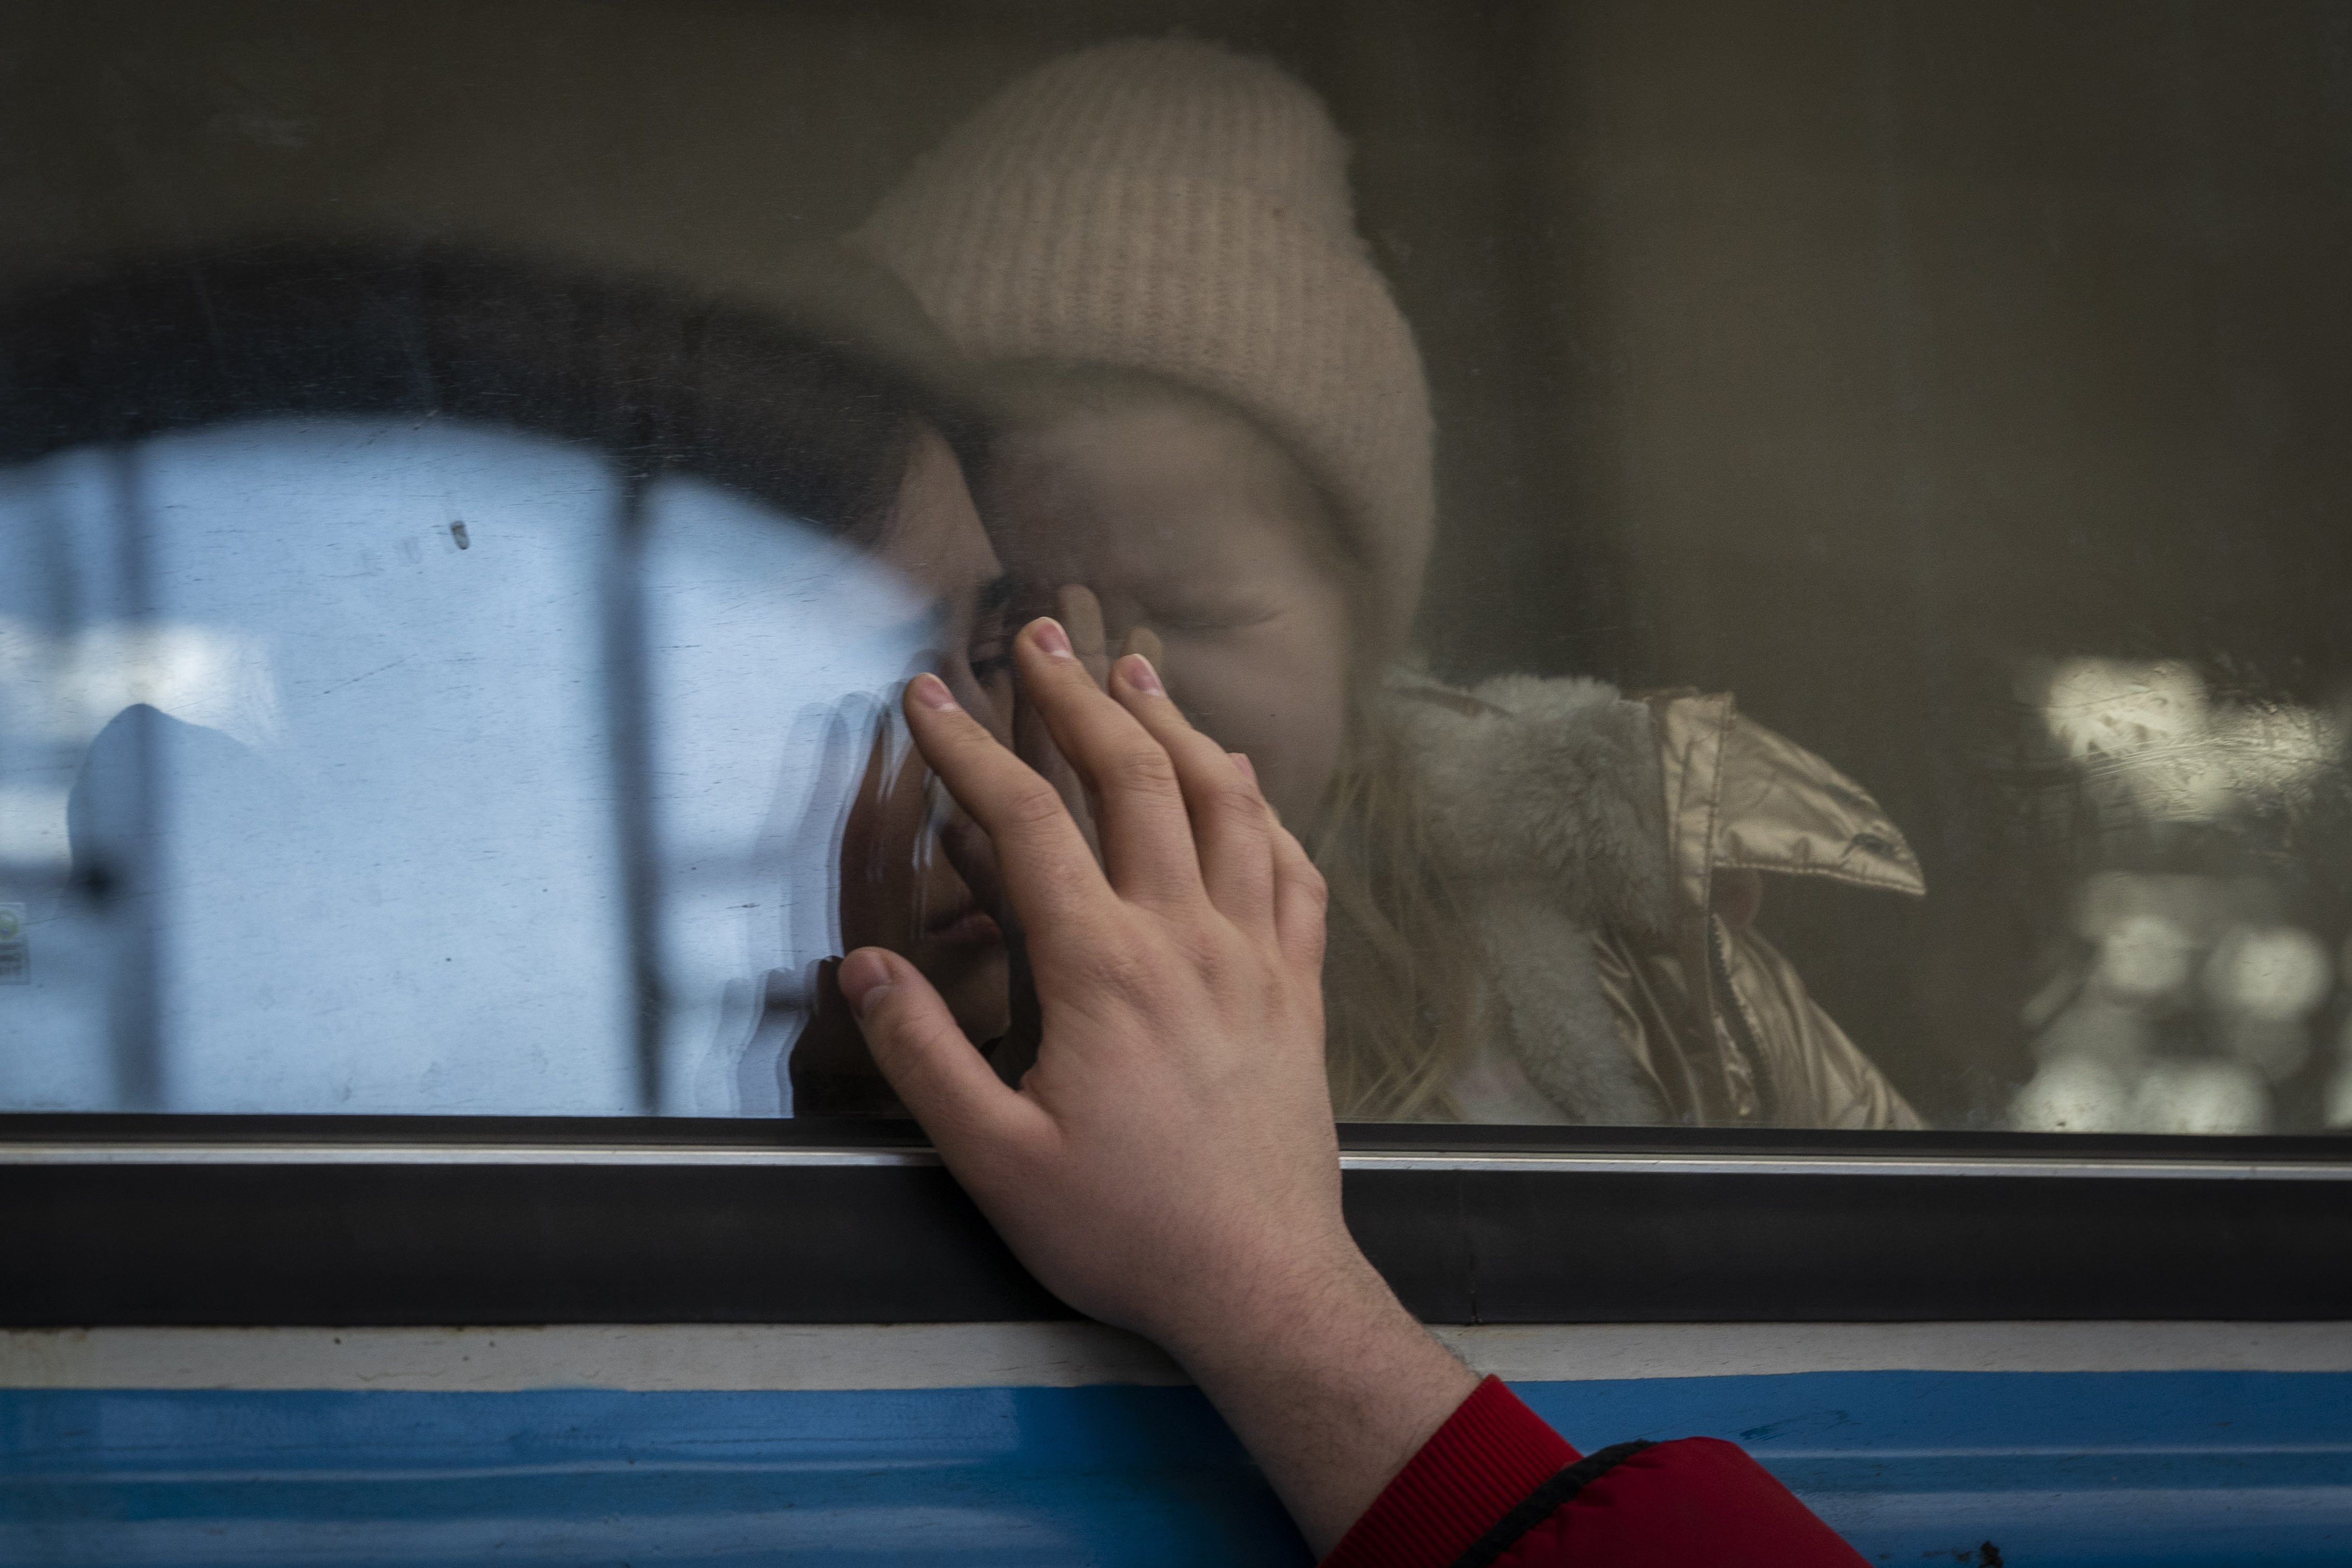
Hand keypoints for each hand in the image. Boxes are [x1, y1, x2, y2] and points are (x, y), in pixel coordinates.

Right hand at [838, 617, 1475, 1552]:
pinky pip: (1294, 872)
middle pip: (1136, 779)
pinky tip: (1245, 787)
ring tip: (1139, 672)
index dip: (970, 749)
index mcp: (1104, 969)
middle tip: (1041, 634)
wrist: (1262, 1282)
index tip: (926, 694)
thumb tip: (862, 968)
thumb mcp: (995, 1161)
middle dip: (1079, 695)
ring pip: (1228, 805)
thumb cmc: (1126, 1230)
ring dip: (1179, 727)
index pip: (1029, 822)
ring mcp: (1257, 957)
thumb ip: (924, 1056)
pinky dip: (1265, 811)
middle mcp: (1189, 939)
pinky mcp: (1301, 989)